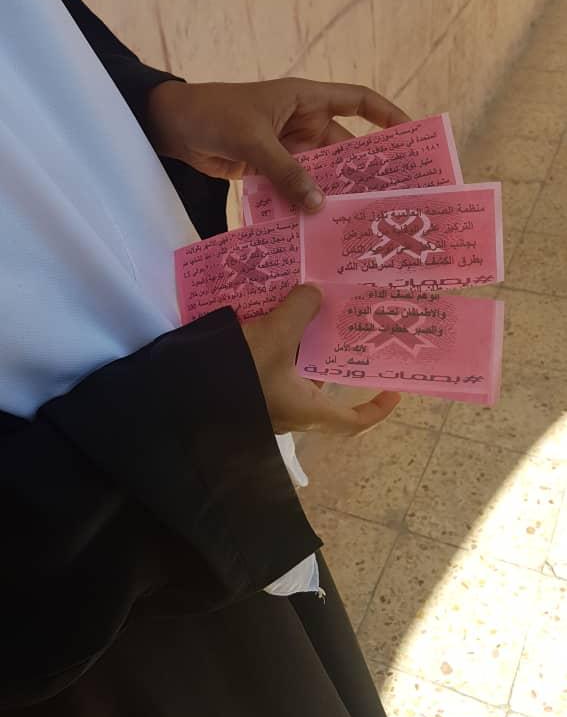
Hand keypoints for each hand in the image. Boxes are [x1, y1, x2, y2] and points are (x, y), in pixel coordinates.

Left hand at [146, 78, 408, 211]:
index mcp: (306, 99)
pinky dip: (302, 204)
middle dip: (361, 171)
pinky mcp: (268, 169)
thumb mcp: (253, 140)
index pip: (357, 100)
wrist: (173, 126)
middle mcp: (302, 122)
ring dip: (329, 193)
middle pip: (342, 147)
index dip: (386, 115)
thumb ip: (286, 172)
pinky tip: (314, 227)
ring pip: (318, 173)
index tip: (411, 135)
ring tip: (353, 221)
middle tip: (385, 200)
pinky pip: (294, 187)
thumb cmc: (214, 115)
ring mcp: (286, 148)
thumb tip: (319, 205)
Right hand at [242, 284, 399, 434]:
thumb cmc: (239, 373)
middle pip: (324, 393)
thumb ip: (300, 310)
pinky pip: (273, 373)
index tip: (394, 390)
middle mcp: (291, 414)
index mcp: (307, 411)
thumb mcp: (274, 335)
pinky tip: (274, 323)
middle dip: (334, 363)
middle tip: (345, 333)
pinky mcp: (245, 393)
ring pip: (296, 379)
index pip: (352, 423)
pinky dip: (280, 351)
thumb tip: (316, 293)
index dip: (377, 409)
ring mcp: (265, 406)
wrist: (180, 392)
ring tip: (311, 318)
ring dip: (305, 353)